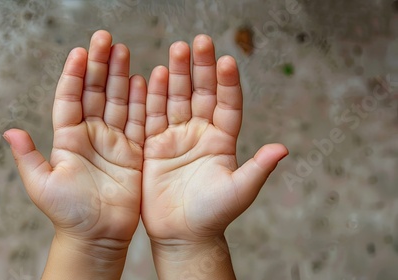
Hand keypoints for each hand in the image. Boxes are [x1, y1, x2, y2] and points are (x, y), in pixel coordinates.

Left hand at [4, 30, 146, 278]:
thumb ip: (28, 157)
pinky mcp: (134, 153)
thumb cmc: (67, 214)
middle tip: (105, 39)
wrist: (96, 236)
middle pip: (96, 92)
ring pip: (118, 101)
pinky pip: (139, 122)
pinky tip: (143, 80)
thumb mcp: (42, 185)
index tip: (80, 52)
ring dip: (121, 76)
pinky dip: (142, 102)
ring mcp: (114, 142)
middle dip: (100, 65)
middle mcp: (91, 135)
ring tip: (123, 51)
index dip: (74, 74)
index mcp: (68, 139)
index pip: (70, 98)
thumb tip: (10, 131)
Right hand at [142, 34, 287, 278]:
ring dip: (176, 75)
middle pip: (201, 94)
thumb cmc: (213, 215)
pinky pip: (152, 116)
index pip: (227, 104)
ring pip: (176, 99)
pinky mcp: (153, 146)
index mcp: (223, 140)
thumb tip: (283, 149)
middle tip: (198, 42)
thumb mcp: (239, 191)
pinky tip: (150, 75)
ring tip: (175, 50)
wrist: (182, 234)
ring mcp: (176, 137)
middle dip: (200, 68)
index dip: (228, 83)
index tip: (227, 61)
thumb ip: (257, 168)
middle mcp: (200, 133)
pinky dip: (151, 97)